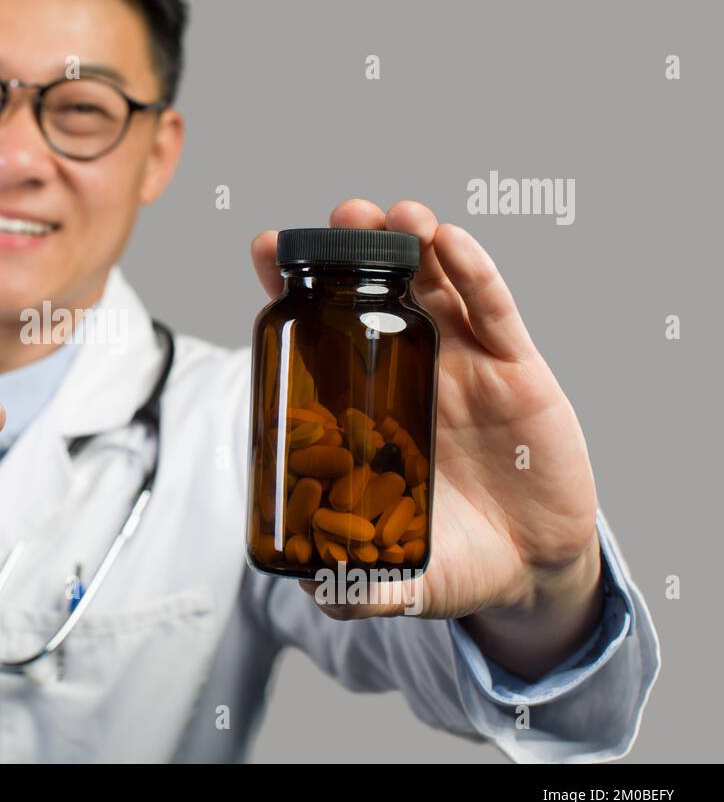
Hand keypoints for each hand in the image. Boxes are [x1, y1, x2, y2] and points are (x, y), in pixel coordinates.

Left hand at [251, 201, 602, 678]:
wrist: (534, 567)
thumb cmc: (455, 558)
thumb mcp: (405, 576)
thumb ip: (363, 585)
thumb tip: (314, 588)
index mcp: (367, 404)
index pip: (322, 333)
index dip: (293, 287)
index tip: (267, 247)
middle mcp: (409, 370)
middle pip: (375, 289)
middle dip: (355, 247)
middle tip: (336, 218)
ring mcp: (464, 363)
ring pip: (436, 285)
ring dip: (414, 241)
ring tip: (391, 214)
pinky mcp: (517, 370)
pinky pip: (495, 311)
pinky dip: (476, 274)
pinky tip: (454, 242)